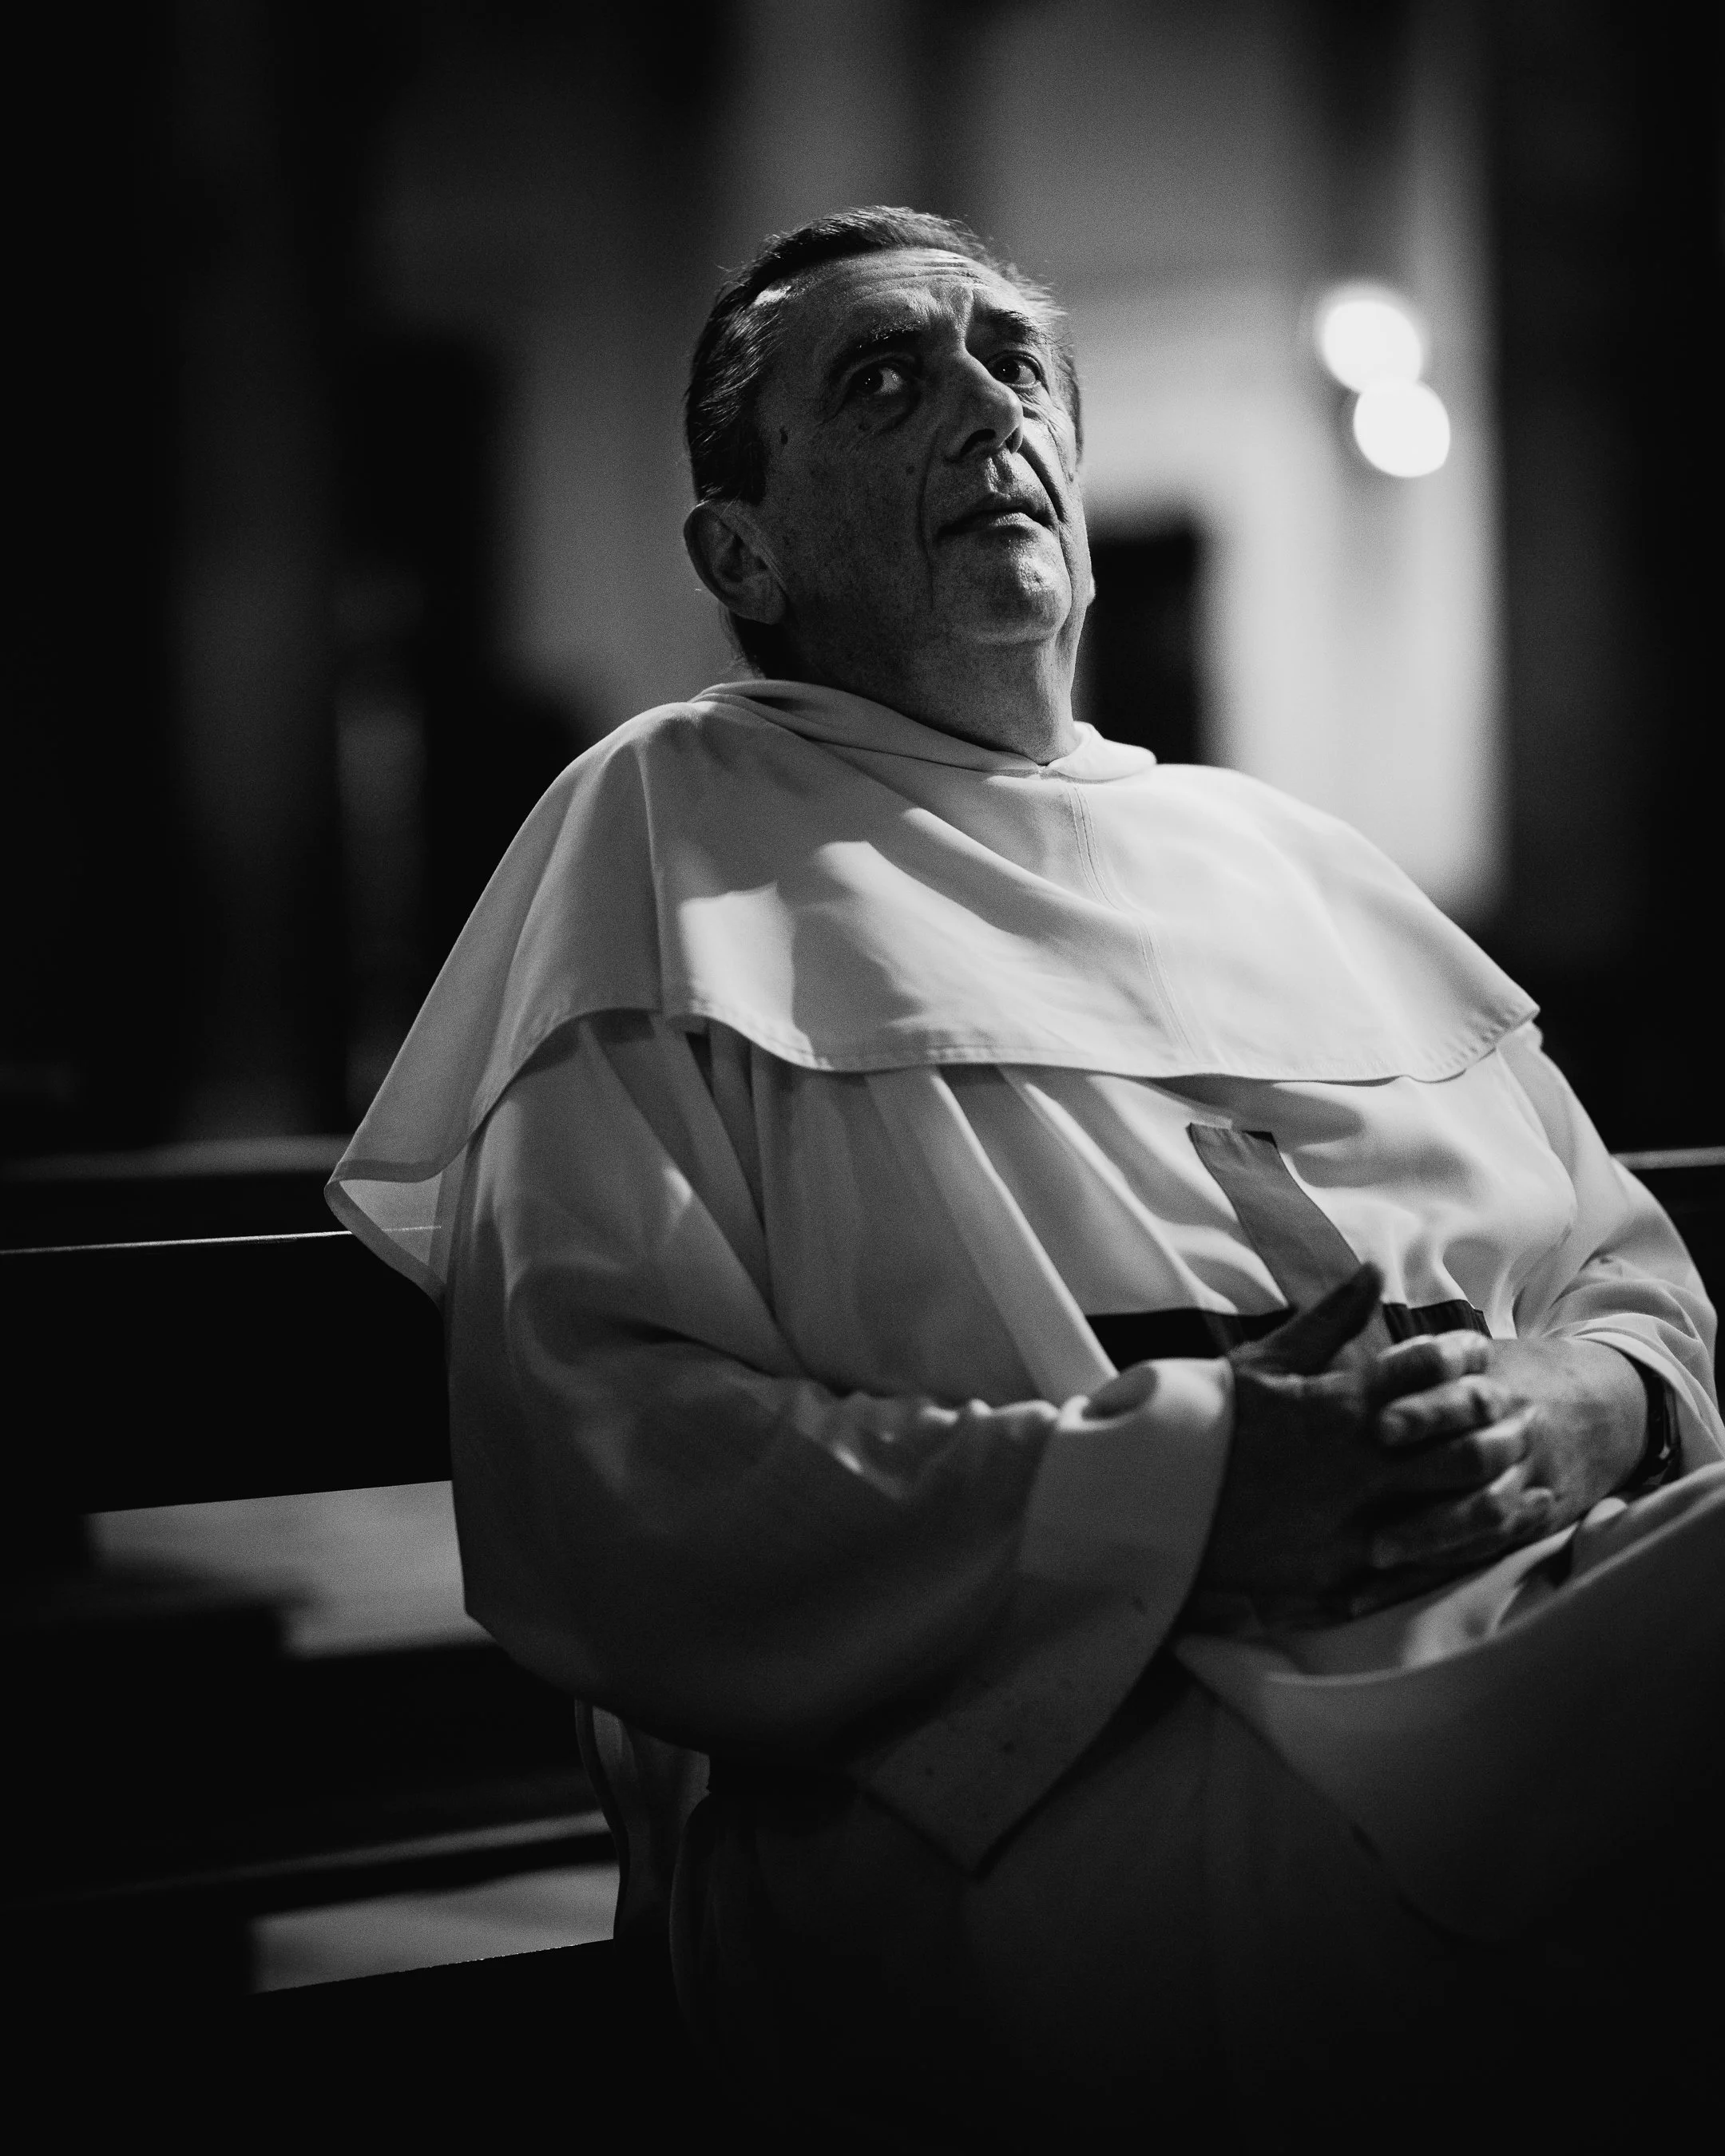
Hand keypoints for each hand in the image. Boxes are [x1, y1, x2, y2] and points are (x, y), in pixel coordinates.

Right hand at [1172, 1268, 1645, 1627]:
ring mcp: (1352, 1526)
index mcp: (1340, 1407)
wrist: (1150, 1505)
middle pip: (1458, 1450)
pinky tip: (1480, 1552)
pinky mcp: (1339, 1576)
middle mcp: (1358, 1467)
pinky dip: (1457, 1558)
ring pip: (1451, 1518)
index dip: (1465, 1362)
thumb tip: (1374, 1268)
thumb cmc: (1202, 1427)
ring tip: (1533, 1496)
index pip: (1427, 1375)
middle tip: (1525, 1427)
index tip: (1484, 1357)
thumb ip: (1327, 1320)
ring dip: (1498, 1507)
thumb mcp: (1262, 1363)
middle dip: (1498, 1438)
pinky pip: (1416, 1570)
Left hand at [1367, 1331, 1646, 1575]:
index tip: (1380, 1427)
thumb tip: (1329, 1366)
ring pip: (1486, 1508)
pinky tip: (1390, 1587)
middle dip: (1425, 1478)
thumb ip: (1412, 1363)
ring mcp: (1528, 1474)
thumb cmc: (1503, 1380)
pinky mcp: (1534, 1518)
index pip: (1460, 1389)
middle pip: (1476, 1450)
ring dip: (1432, 1532)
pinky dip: (1442, 1566)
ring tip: (1377, 1550)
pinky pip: (1490, 1546)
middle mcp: (1513, 1423)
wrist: (1606, 1407)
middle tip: (1365, 1487)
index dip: (1423, 1408)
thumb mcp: (1471, 1355)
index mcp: (1489, 1375)